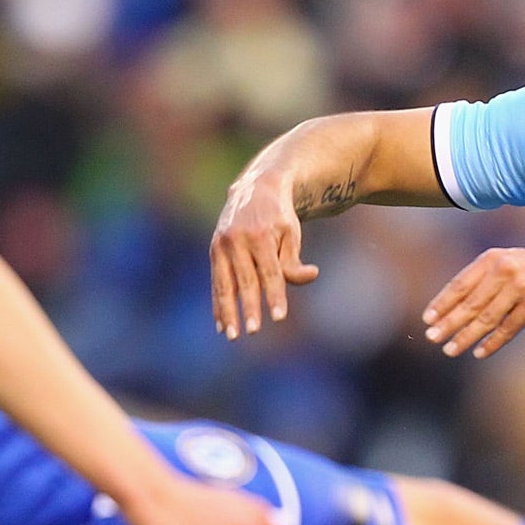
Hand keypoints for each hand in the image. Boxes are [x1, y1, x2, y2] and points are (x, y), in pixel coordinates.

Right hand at [210, 172, 320, 340]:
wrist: (254, 189)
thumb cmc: (279, 217)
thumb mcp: (291, 233)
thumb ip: (294, 260)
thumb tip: (310, 276)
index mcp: (259, 235)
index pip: (269, 271)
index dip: (275, 295)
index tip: (279, 317)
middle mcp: (236, 239)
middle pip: (245, 280)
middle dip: (249, 307)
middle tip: (254, 331)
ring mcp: (221, 245)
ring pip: (224, 284)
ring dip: (227, 312)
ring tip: (231, 335)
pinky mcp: (214, 251)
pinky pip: (215, 282)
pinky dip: (218, 304)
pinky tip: (221, 325)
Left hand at [423, 247, 524, 359]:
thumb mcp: (510, 263)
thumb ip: (485, 279)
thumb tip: (454, 306)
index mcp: (494, 259)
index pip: (461, 283)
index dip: (443, 302)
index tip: (427, 319)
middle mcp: (505, 271)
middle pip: (470, 303)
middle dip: (449, 323)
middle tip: (432, 337)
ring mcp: (520, 288)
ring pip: (486, 318)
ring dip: (466, 336)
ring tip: (450, 350)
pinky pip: (507, 329)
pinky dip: (492, 343)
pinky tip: (479, 352)